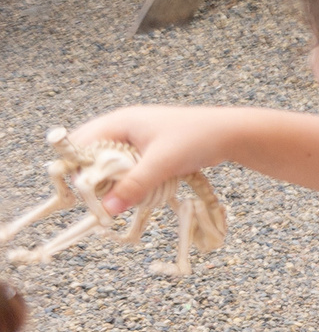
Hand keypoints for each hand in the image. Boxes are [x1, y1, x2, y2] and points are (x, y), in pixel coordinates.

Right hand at [68, 105, 228, 215]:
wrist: (230, 133)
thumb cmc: (196, 139)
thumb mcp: (162, 163)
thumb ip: (134, 185)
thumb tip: (107, 209)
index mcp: (118, 122)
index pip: (78, 145)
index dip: (75, 169)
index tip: (83, 194)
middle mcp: (121, 128)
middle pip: (90, 156)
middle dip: (93, 179)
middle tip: (104, 200)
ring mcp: (134, 139)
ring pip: (109, 164)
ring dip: (113, 182)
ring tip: (123, 197)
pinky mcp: (147, 150)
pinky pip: (127, 167)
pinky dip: (129, 180)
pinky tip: (139, 192)